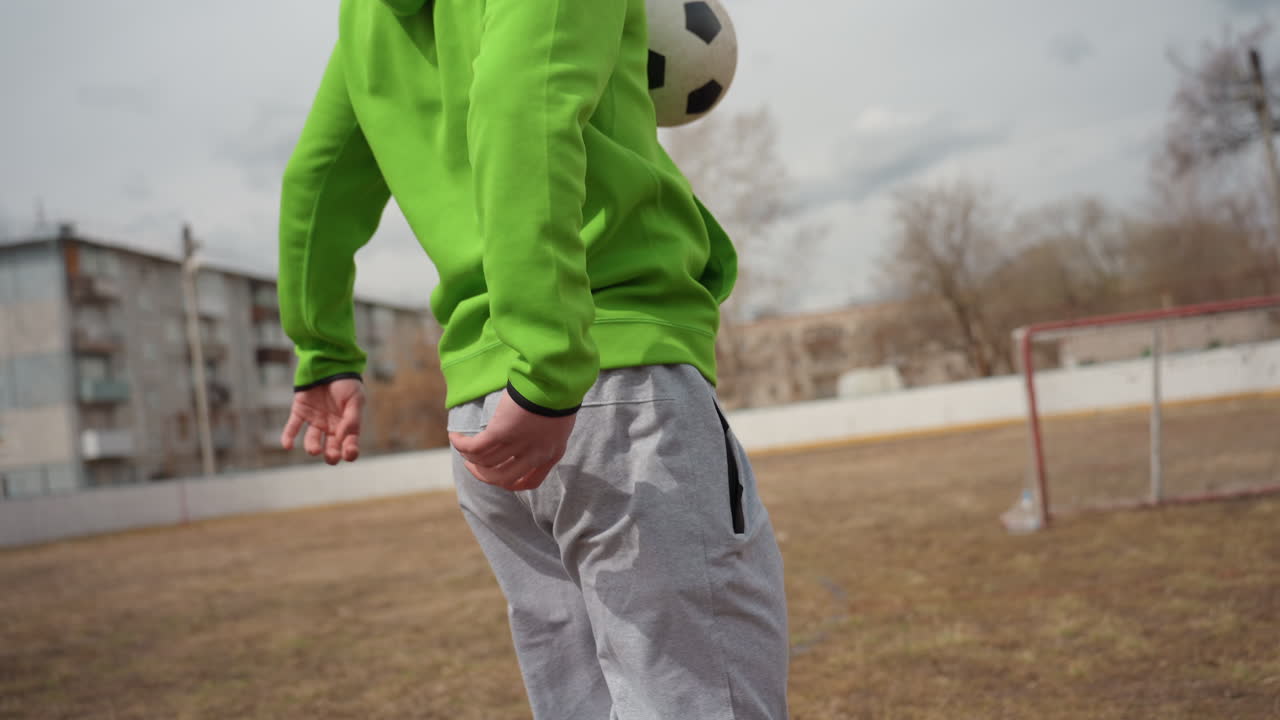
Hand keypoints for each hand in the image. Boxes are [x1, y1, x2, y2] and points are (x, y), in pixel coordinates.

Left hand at [281, 378, 364, 464]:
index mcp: (347, 424)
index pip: (350, 444)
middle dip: (332, 455)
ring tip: (314, 450)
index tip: (349, 453)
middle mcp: (331, 426)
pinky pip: (293, 427)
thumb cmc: (346, 381)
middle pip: (331, 447)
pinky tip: (287, 445)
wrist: (329, 362)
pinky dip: (288, 436)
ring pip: (312, 440)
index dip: (350, 452)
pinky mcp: (300, 412)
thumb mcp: (355, 398)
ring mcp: (315, 419)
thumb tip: (345, 437)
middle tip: (331, 455)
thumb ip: (352, 418)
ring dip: (312, 447)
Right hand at [449, 390, 575, 491]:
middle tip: (472, 464)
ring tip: (461, 447)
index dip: (511, 483)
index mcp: (551, 454)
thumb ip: (545, 435)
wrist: (556, 380)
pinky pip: (475, 447)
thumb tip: (529, 434)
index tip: (499, 476)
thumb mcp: (558, 422)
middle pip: (502, 478)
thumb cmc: (558, 392)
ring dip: (469, 458)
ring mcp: (518, 445)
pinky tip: (455, 437)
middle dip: (483, 474)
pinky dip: (462, 445)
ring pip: (485, 463)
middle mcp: (535, 455)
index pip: (530, 482)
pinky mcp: (501, 432)